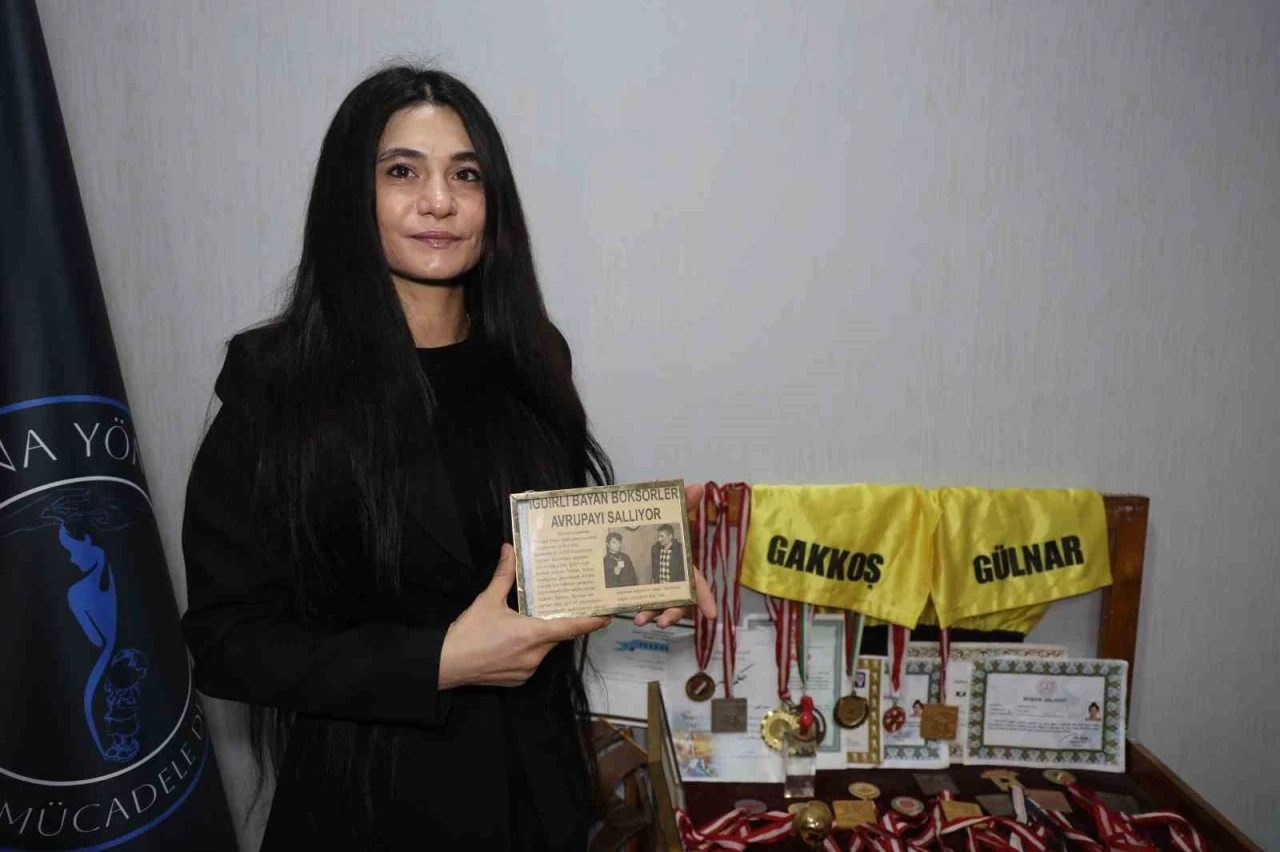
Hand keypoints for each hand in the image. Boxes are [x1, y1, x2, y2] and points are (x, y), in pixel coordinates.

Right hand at [438, 544, 607, 688]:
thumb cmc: (468, 632)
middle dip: (557, 622)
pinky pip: (533, 661)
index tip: (607, 616)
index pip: (570, 627)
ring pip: (545, 649)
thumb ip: (504, 576)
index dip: (591, 622)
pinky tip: (514, 641)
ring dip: (541, 636)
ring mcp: (528, 670)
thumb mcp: (487, 600)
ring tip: (528, 622)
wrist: (446, 664)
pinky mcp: (519, 680)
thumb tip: (509, 550)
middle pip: (557, 636)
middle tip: (558, 607)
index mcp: (532, 634)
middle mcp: (535, 655)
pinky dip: (530, 650)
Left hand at [634, 482, 716, 628]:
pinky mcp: (634, 589)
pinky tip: (615, 612)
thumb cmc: (655, 526)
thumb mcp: (669, 516)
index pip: (697, 584)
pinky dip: (629, 608)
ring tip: (637, 620)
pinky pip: (635, 602)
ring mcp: (652, 587)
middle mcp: (669, 580)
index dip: (706, 598)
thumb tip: (697, 486)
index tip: (712, 615)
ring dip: (650, 614)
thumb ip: (683, 504)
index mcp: (681, 566)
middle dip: (672, 613)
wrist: (625, 528)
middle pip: (677, 601)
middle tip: (661, 622)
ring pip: (656, 606)